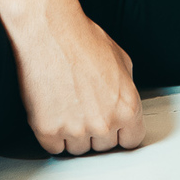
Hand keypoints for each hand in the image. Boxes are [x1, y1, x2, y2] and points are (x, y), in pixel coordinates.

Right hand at [9, 0, 144, 155]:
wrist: (49, 31)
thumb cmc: (82, 39)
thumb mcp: (121, 61)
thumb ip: (126, 90)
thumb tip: (121, 102)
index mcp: (128, 107)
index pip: (131, 140)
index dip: (120, 130)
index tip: (111, 125)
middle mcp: (105, 123)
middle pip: (103, 146)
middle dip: (95, 129)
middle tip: (83, 105)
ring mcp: (76, 129)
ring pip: (78, 148)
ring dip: (73, 133)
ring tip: (66, 103)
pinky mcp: (49, 131)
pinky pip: (54, 147)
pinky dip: (51, 134)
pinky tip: (51, 110)